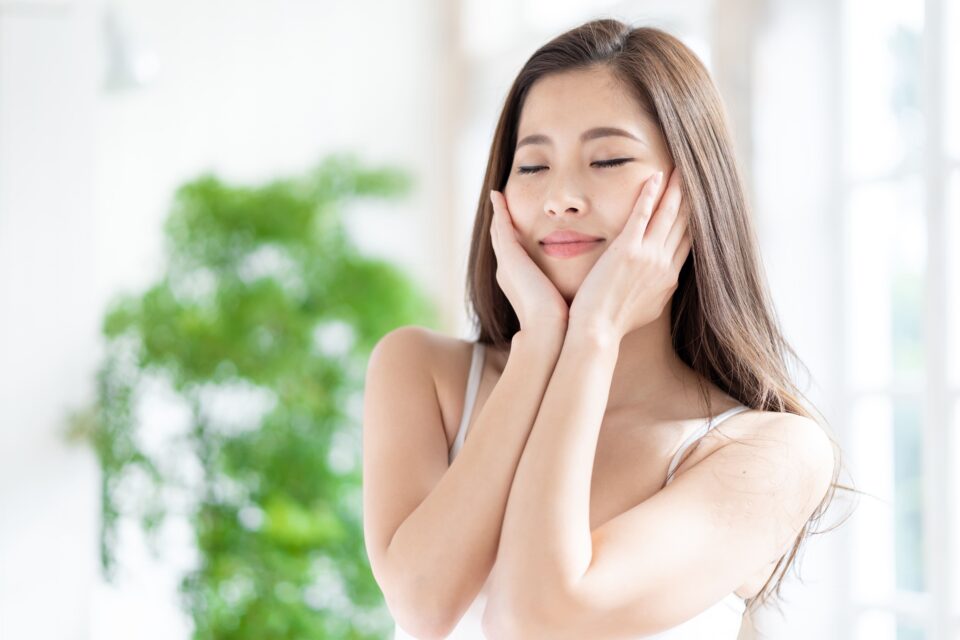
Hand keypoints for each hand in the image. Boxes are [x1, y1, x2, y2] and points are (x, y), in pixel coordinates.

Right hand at [489, 189, 568, 334]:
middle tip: (499, 202)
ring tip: (496, 194)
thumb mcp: (562, 298)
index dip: (514, 234)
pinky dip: (498, 211)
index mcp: (518, 280)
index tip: (518, 220)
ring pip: (498, 230)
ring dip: (498, 212)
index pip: (514, 251)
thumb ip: (565, 286)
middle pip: (501, 238)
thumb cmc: (563, 321)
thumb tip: (585, 284)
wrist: (549, 330)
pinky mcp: (509, 257)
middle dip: (501, 221)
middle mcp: (507, 270)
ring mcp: (506, 263)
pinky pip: (501, 226)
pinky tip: (498, 195)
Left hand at [567, 167, 691, 345]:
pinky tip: (655, 176)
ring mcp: (648, 256)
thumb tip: (664, 280)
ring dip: (676, 189)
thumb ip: (659, 289)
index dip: (695, 218)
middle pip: (685, 224)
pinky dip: (650, 194)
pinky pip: (642, 215)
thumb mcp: (648, 308)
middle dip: (691, 198)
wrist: (598, 331)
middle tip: (696, 176)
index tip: (700, 201)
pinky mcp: (627, 250)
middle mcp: (664, 265)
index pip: (688, 240)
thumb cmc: (615, 323)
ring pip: (668, 215)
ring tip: (681, 170)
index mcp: (669, 278)